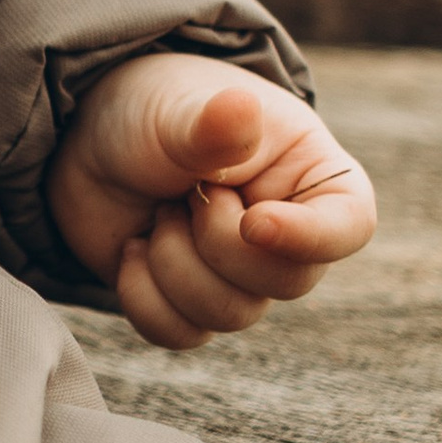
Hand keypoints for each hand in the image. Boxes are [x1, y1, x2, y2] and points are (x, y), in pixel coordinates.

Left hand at [45, 53, 375, 350]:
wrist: (92, 137)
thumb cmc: (154, 109)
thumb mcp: (178, 111)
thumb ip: (211, 125)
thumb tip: (241, 108)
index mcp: (312, 175)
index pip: (349, 226)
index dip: (308, 238)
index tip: (252, 222)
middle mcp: (289, 233)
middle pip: (288, 282)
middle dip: (218, 241)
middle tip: (185, 193)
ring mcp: (242, 274)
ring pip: (232, 314)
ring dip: (175, 263)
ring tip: (158, 212)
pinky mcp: (192, 301)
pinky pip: (182, 333)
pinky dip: (144, 297)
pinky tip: (132, 249)